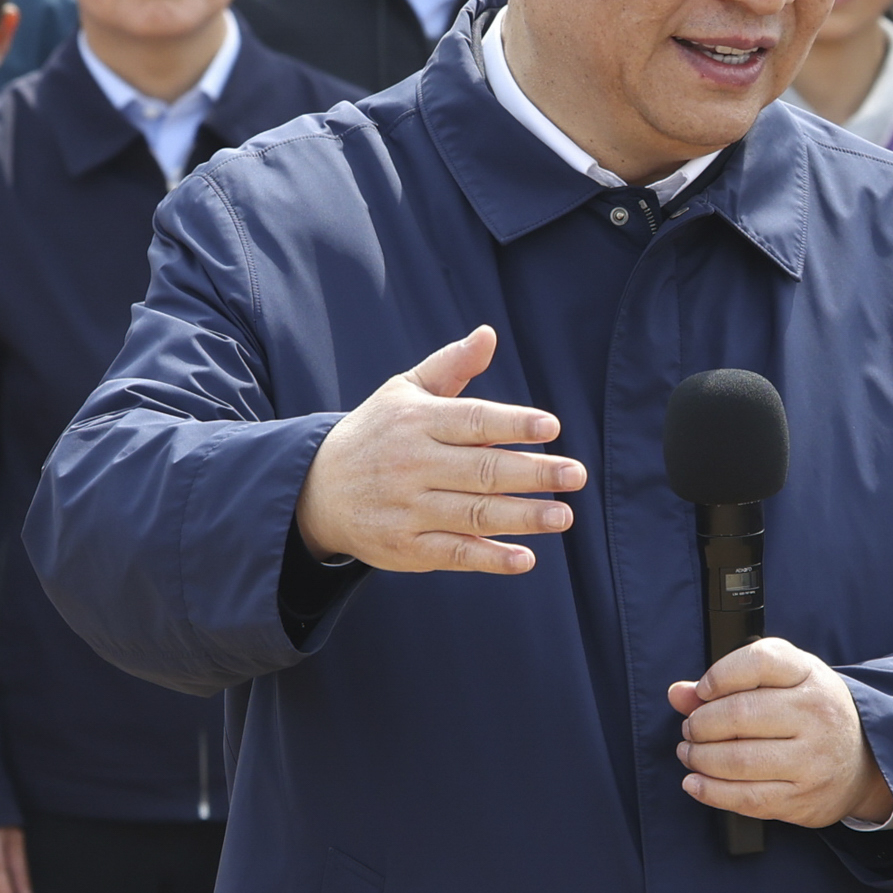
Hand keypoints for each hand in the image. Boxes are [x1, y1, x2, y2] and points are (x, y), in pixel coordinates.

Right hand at [291, 327, 579, 574]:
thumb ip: (451, 366)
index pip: (471, 420)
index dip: (512, 423)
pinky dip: (490, 558)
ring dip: (522, 517)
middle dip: (532, 473)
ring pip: (473, 513)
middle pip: (480, 469)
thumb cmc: (377, 433)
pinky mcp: (406, 548)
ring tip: (563, 516)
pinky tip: (526, 558)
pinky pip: (454, 553)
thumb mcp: (404, 392)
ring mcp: (408, 508)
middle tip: (575, 475)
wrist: (316, 489)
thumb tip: (489, 334)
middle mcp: (411, 464)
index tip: (551, 427)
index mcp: (416, 421)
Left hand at [669, 637, 891, 829]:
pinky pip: (746, 798)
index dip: (719, 675)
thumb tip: (678, 694)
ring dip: (700, 758)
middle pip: (739, 714)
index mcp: (809, 675)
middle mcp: (815, 714)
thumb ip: (730, 683)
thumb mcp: (784, 683)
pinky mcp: (802, 799)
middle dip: (700, 724)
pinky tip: (696, 782)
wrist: (866, 761)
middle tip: (691, 729)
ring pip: (737, 760)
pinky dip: (710, 791)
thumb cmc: (813, 714)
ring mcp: (811, 760)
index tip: (702, 691)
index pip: (758, 662)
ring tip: (690, 753)